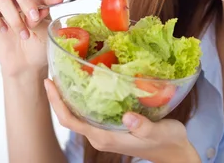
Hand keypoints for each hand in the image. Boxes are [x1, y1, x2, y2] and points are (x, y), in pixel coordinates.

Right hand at [0, 0, 62, 77]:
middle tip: (33, 17)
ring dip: (15, 19)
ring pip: (3, 0)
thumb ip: (42, 19)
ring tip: (24, 35)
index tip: (57, 1)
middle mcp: (18, 1)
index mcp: (35, 1)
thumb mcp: (47, 32)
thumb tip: (40, 10)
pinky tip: (4, 31)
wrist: (27, 63)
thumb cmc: (39, 44)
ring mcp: (3, 9)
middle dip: (25, 0)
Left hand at [44, 79, 200, 162]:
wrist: (174, 151)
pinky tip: (87, 83)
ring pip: (79, 114)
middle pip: (70, 116)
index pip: (71, 121)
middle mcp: (100, 136)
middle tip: (53, 72)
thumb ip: (142, 126)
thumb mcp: (158, 132)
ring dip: (69, 96)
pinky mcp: (111, 128)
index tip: (49, 83)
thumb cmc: (167, 141)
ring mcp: (105, 132)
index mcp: (105, 138)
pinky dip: (83, 98)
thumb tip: (127, 116)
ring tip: (66, 74)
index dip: (57, 102)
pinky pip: (90, 112)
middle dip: (58, 96)